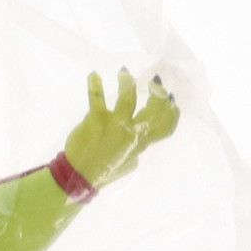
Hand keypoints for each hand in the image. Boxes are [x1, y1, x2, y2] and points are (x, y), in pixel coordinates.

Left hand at [62, 70, 178, 190]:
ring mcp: (114, 126)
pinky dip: (95, 85)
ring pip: (127, 99)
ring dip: (127, 83)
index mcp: (141, 143)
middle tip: (155, 81)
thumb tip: (145, 137)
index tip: (172, 99)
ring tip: (124, 73)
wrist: (78, 177)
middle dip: (157, 93)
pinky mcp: (96, 120)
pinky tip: (94, 74)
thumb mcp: (129, 163)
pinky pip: (97, 98)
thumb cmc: (104, 170)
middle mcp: (131, 133)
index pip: (166, 127)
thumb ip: (138, 148)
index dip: (172, 112)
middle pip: (153, 110)